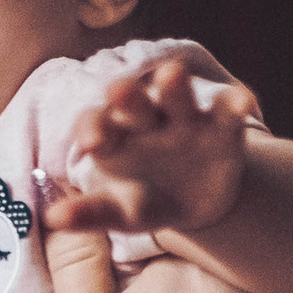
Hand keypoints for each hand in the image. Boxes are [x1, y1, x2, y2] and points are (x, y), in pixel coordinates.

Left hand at [43, 60, 258, 236]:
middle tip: (118, 91)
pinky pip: (226, 110)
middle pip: (132, 103)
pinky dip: (234, 102)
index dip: (92, 127)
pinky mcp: (221, 126)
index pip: (96, 124)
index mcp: (115, 138)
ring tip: (172, 74)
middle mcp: (146, 120)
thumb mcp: (121, 213)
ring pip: (176, 96)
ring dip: (173, 85)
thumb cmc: (148, 201)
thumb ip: (89, 213)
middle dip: (127, 96)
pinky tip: (242, 102)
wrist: (198, 201)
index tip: (90, 142)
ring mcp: (184, 120)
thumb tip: (50, 217)